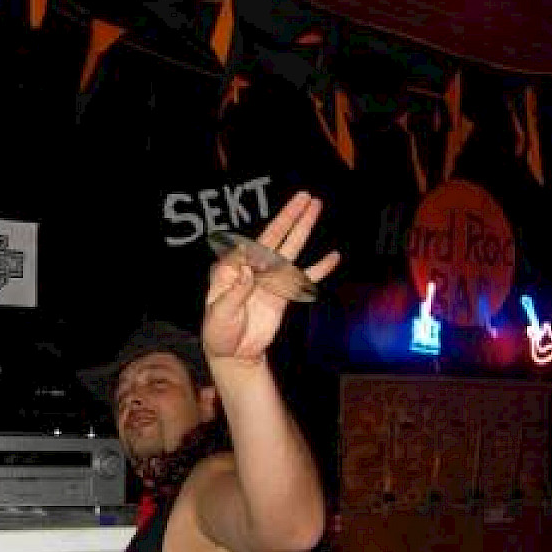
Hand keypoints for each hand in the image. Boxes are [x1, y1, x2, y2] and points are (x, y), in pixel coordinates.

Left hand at [202, 191, 339, 362]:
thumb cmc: (219, 333)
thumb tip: (248, 272)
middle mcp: (252, 268)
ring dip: (303, 229)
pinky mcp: (283, 293)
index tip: (267, 251)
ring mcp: (269, 279)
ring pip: (290, 250)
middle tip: (305, 197)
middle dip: (289, 217)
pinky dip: (319, 268)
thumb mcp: (219, 314)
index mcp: (232, 269)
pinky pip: (304, 278)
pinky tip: (333, 257)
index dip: (259, 246)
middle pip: (274, 238)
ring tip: (316, 208)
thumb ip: (235, 294)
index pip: (249, 249)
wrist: (233, 354)